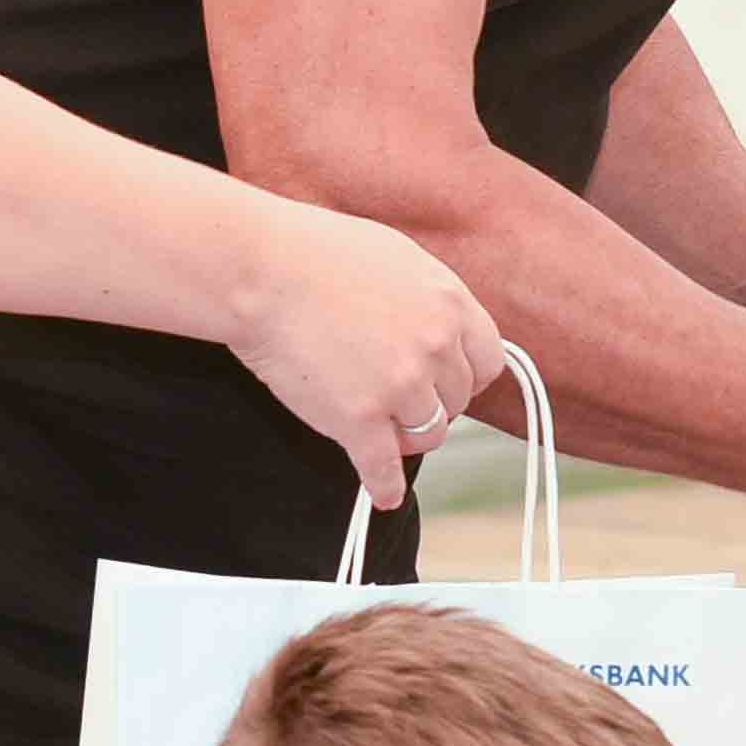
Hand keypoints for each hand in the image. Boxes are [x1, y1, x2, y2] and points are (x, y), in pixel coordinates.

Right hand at [226, 197, 504, 507]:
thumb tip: (441, 323)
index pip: (487, 360)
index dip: (464, 375)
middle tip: (399, 400)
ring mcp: (399, 386)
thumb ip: (427, 296)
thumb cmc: (312, 252)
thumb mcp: (394, 256)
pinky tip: (383, 493)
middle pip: (457, 401)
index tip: (444, 382)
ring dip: (407, 437)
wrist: (258, 268)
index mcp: (449, 303)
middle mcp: (434, 346)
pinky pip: (384, 468)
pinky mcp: (359, 420)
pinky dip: (385, 486)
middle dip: (431, 403)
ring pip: (429, 436)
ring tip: (383, 433)